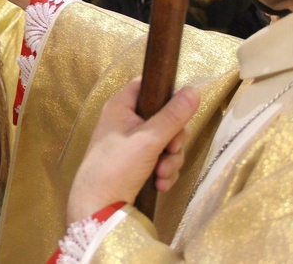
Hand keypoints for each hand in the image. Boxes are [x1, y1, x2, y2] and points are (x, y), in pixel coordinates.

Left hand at [66, 79, 199, 222]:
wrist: (97, 208)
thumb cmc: (116, 167)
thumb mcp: (148, 140)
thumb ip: (172, 116)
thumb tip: (194, 90)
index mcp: (122, 105)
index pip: (149, 85)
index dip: (167, 94)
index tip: (180, 110)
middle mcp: (126, 120)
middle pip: (165, 116)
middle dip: (174, 139)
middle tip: (171, 150)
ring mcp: (132, 142)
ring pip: (166, 141)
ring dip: (170, 159)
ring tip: (162, 174)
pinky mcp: (137, 163)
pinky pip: (161, 159)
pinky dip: (164, 171)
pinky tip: (160, 184)